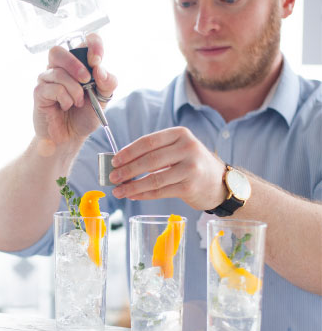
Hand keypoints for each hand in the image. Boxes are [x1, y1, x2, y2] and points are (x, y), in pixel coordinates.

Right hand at [33, 33, 116, 146]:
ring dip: (74, 90)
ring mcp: (47, 79)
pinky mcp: (39, 92)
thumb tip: (100, 69)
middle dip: (75, 65)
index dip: (93, 45)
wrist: (71, 137)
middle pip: (59, 51)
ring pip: (58, 72)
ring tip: (78, 103)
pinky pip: (53, 88)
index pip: (84, 41)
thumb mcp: (103, 99)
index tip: (97, 61)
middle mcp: (60, 68)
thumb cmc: (85, 116)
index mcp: (78, 64)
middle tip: (86, 80)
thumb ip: (107, 83)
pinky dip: (65, 99)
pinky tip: (66, 106)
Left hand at [109, 127, 226, 209]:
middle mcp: (188, 148)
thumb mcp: (177, 149)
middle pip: (149, 160)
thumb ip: (154, 153)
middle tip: (112, 178)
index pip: (148, 142)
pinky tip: (133, 196)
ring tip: (118, 191)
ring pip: (154, 179)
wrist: (218, 182)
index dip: (128, 152)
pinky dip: (144, 194)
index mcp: (180, 134)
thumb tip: (120, 164)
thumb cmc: (190, 164)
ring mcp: (191, 168)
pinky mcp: (190, 187)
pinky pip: (160, 191)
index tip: (114, 161)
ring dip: (132, 186)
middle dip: (127, 170)